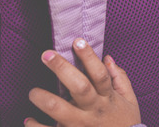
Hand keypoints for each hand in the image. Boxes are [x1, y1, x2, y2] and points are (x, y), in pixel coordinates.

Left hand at [25, 38, 140, 126]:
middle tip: (47, 54)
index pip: (100, 74)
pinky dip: (36, 126)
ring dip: (44, 98)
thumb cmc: (125, 123)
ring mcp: (81, 125)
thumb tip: (107, 58)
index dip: (89, 57)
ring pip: (60, 110)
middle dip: (62, 69)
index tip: (78, 41)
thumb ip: (119, 78)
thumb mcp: (129, 100)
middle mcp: (94, 111)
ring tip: (34, 91)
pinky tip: (29, 120)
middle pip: (79, 87)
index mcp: (108, 98)